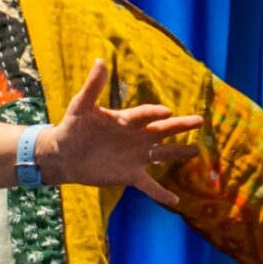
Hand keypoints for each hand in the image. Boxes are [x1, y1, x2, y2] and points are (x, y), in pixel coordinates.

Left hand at [40, 60, 202, 203]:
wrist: (62, 155)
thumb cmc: (72, 128)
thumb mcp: (80, 107)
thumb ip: (92, 87)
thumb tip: (99, 61)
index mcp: (126, 120)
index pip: (145, 115)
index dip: (154, 113)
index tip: (166, 112)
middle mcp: (136, 137)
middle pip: (162, 130)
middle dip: (180, 126)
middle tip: (200, 121)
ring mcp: (135, 156)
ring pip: (163, 155)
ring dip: (179, 154)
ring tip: (197, 152)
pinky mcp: (129, 175)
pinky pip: (149, 185)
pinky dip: (161, 193)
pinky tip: (176, 202)